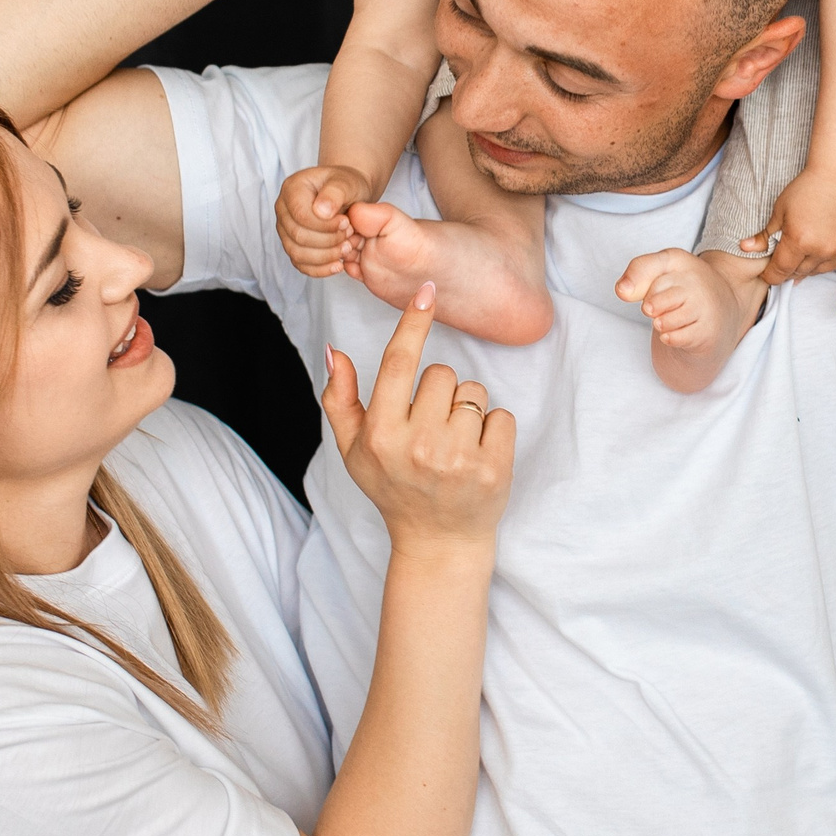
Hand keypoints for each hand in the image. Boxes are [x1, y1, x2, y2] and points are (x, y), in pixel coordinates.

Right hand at [277, 163, 375, 277]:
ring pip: (297, 253)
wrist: (348, 194)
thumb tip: (321, 212)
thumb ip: (334, 193)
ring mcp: (286, 230)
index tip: (346, 223)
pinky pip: (301, 264)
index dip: (325, 225)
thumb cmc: (346, 185)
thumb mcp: (346, 182)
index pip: (301, 215)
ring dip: (325, 256)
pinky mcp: (293, 246)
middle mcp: (283, 210)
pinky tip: (338, 265)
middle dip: (328, 241)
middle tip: (349, 236)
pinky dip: (320, 269)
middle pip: (298, 236)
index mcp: (292, 189)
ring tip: (347, 249)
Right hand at [320, 284, 514, 550]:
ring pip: (473, 391)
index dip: (413, 323)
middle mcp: (418, 445)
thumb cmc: (393, 487)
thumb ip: (340, 399)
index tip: (426, 293)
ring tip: (453, 444)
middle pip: (442, 373)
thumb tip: (333, 350)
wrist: (437, 542)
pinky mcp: (494, 469)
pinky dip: (493, 430)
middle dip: (439, 392)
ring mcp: (458, 459)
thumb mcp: (353, 448)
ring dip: (467, 410)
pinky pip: (502, 415)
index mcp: (382, 434)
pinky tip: (476, 455)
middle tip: (431, 428)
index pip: (399, 363)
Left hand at [615, 247, 743, 353]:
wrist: (724, 310)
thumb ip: (638, 274)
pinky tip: (679, 330)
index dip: (633, 282)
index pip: (645, 269)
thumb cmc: (683, 290)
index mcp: (679, 260)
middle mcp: (695, 279)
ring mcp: (704, 305)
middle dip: (650, 309)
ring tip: (672, 317)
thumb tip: (622, 290)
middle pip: (651, 302)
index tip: (623, 293)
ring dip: (661, 324)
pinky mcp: (708, 329)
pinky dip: (670, 338)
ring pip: (662, 322)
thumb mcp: (662, 272)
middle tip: (661, 306)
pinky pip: (674, 338)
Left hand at [741, 167, 835, 313]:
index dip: (770, 275)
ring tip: (805, 257)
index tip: (767, 273)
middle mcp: (820, 250)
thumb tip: (743, 248)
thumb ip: (764, 234)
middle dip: (789, 270)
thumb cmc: (807, 188)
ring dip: (810, 269)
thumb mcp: (780, 209)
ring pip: (820, 272)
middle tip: (785, 260)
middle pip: (798, 273)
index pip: (779, 270)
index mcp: (798, 240)